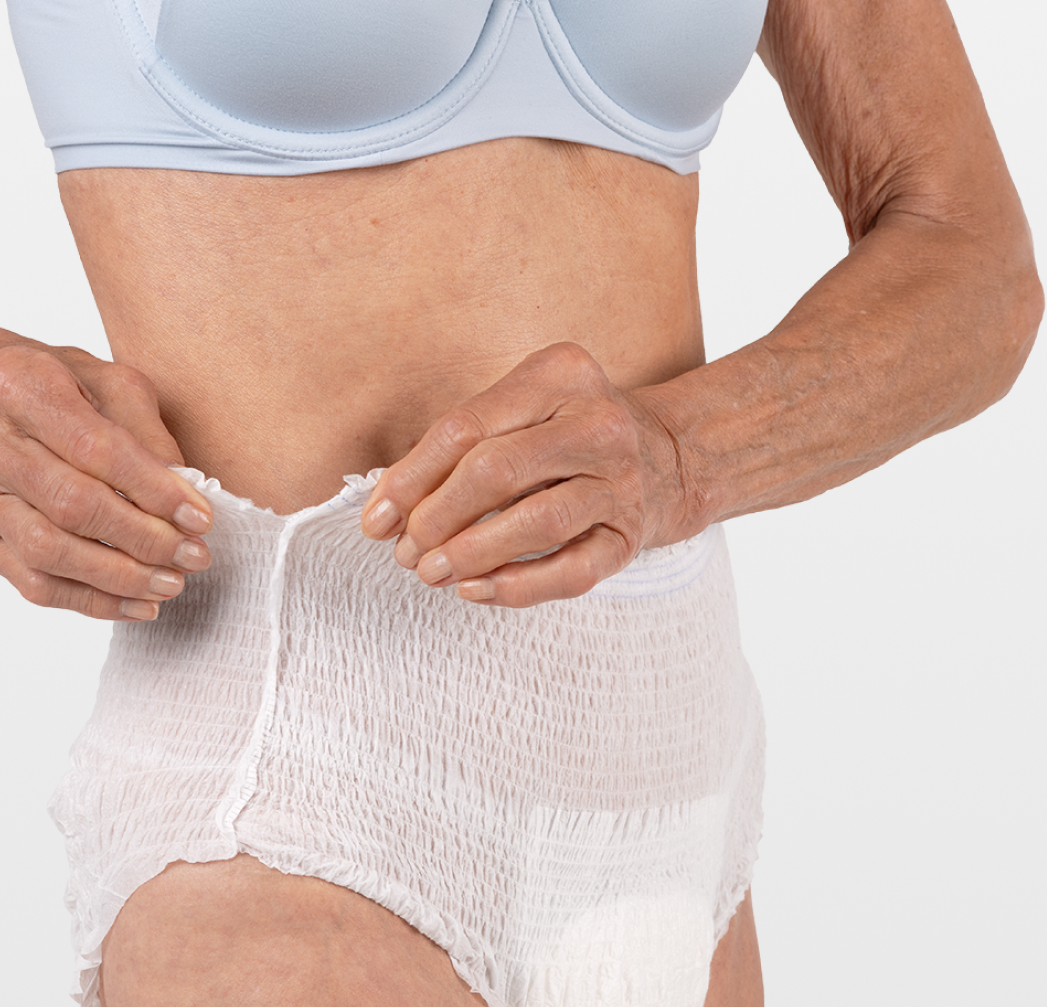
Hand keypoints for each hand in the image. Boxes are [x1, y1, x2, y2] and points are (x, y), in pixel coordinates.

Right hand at [0, 339, 210, 620]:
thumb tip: (187, 493)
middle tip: (194, 556)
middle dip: (144, 539)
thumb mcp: (111, 383)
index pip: (95, 451)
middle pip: (71, 506)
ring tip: (171, 584)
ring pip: (48, 552)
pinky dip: (91, 601)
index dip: (153, 491)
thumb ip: (148, 433)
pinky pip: (33, 583)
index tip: (200, 518)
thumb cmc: (58, 386)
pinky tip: (138, 603)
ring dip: (119, 577)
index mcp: (21, 388)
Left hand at [363, 342, 698, 605]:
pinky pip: (573, 570)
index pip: (466, 428)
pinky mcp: (631, 535)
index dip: (410, 479)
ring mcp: (623, 481)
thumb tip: (386, 512)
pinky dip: (519, 586)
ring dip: (472, 554)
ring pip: (536, 522)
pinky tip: (478, 591)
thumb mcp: (523, 411)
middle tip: (407, 552)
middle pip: (497, 471)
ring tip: (432, 573)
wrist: (669, 458)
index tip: (377, 520)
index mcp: (561, 375)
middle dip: (437, 517)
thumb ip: (458, 447)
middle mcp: (598, 423)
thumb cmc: (568, 436)